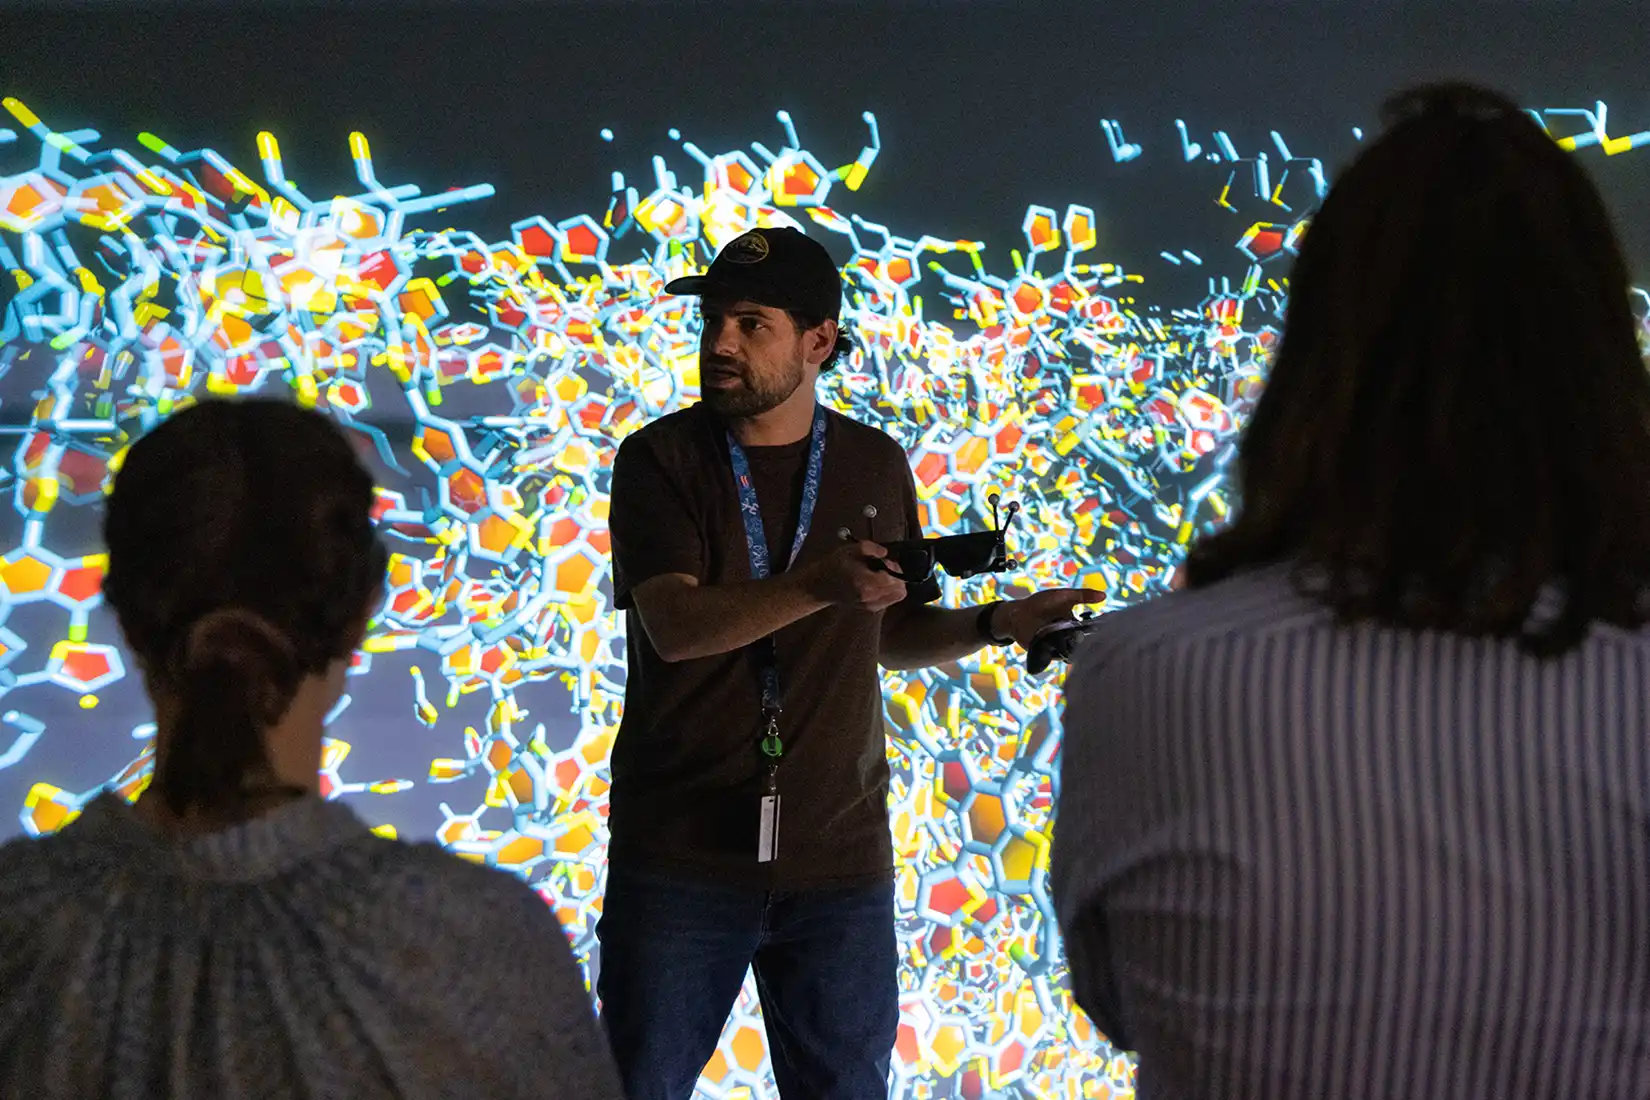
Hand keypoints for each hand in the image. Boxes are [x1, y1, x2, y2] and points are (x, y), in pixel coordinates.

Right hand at [798, 541, 908, 612]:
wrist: (822, 586)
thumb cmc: (836, 565)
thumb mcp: (850, 550)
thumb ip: (870, 548)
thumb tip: (885, 553)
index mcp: (865, 583)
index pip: (894, 580)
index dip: (894, 568)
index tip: (885, 561)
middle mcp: (870, 597)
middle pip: (900, 589)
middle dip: (897, 575)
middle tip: (884, 567)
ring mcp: (871, 605)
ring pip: (897, 595)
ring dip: (894, 583)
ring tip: (880, 574)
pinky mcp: (871, 608)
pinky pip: (890, 599)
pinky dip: (889, 590)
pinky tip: (877, 582)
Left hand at [990, 587, 1105, 648]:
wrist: (1018, 614)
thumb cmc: (1041, 603)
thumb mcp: (1063, 596)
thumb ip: (1082, 595)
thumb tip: (1104, 596)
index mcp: (1074, 624)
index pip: (1090, 631)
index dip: (1098, 632)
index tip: (1107, 631)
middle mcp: (1068, 637)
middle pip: (1083, 644)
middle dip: (1089, 644)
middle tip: (1095, 642)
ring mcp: (1058, 646)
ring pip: (1073, 652)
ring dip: (1076, 650)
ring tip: (1076, 644)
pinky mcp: (1047, 653)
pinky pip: (1058, 657)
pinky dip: (1061, 654)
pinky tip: (1063, 646)